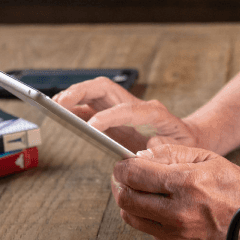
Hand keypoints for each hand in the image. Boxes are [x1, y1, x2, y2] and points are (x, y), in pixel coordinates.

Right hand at [53, 77, 203, 153]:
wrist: (186, 138)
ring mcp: (122, 107)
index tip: (93, 127)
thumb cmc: (182, 145)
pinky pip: (90, 106)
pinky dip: (74, 107)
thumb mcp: (180, 151)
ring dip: (73, 95)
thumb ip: (164, 150)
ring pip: (94, 92)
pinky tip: (59, 112)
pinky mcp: (113, 114)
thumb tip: (148, 148)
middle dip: (82, 92)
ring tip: (54, 105)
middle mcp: (136, 104)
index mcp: (155, 113)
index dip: (110, 116)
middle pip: (105, 88)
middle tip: (61, 103)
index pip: (129, 109)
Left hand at [111, 144, 239, 239]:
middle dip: (121, 185)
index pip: (134, 175)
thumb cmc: (234, 187)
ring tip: (142, 193)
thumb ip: (171, 153)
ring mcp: (177, 234)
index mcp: (187, 183)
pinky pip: (149, 231)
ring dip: (130, 203)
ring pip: (131, 218)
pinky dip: (149, 219)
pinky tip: (162, 209)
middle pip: (126, 198)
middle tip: (127, 178)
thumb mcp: (207, 158)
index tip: (123, 164)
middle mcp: (179, 212)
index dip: (122, 167)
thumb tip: (140, 156)